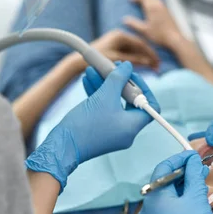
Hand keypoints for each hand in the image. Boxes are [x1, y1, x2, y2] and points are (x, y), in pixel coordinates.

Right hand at [26, 62, 158, 191]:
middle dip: (119, 82)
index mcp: (133, 126)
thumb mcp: (105, 95)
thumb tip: (127, 66)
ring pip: (113, 103)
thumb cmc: (86, 124)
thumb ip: (119, 78)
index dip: (143, 87)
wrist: (62, 146)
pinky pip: (103, 110)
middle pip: (129, 101)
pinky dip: (98, 95)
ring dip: (105, 85)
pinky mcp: (99, 131)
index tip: (130, 75)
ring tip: (93, 70)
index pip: (150, 105)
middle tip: (111, 68)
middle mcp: (126, 131)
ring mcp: (112, 132)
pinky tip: (87, 80)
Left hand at [90, 29, 159, 69]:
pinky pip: (128, 55)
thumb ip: (133, 60)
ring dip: (142, 60)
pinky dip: (134, 62)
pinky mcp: (114, 49)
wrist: (77, 63)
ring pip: (134, 52)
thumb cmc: (94, 61)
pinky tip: (140, 70)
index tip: (157, 62)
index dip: (150, 53)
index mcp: (120, 35)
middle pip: (138, 47)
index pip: (141, 43)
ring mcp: (116, 43)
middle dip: (148, 57)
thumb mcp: (116, 61)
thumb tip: (148, 62)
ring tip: (151, 69)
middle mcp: (119, 36)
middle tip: (157, 66)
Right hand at [124, 0, 183, 49]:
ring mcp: (164, 7)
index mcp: (152, 6)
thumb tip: (125, 19)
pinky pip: (157, 2)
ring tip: (139, 0)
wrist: (175, 39)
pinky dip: (151, 1)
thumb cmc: (160, 35)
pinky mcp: (167, 11)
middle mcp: (158, 4)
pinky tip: (150, 7)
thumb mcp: (144, 30)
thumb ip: (134, 24)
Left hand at [138, 151, 212, 213]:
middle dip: (183, 173)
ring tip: (200, 181)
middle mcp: (148, 210)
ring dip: (183, 186)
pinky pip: (168, 209)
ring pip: (167, 196)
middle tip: (200, 167)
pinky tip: (195, 198)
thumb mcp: (196, 199)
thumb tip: (191, 160)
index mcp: (152, 198)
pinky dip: (180, 200)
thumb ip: (193, 175)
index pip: (162, 169)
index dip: (179, 159)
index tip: (193, 155)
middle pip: (164, 182)